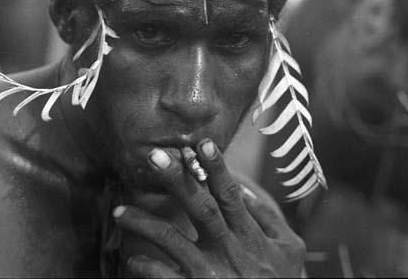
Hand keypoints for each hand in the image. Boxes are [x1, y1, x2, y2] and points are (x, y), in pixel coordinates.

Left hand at [113, 139, 304, 277]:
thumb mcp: (290, 250)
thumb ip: (269, 218)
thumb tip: (244, 189)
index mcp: (249, 235)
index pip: (230, 194)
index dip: (216, 167)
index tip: (202, 143)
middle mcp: (228, 250)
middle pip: (200, 207)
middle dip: (177, 180)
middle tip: (154, 156)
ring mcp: (210, 274)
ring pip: (171, 240)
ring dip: (143, 223)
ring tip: (118, 212)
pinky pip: (166, 278)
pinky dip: (147, 268)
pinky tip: (132, 261)